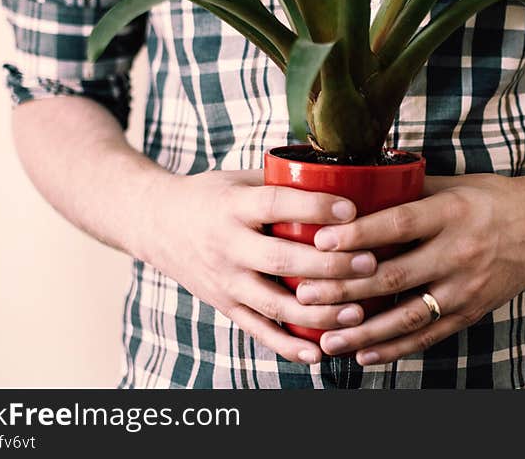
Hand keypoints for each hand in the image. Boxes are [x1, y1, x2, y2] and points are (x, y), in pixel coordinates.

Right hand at [136, 169, 377, 364]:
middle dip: (328, 266)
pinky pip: (258, 330)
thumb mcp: (239, 179)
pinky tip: (318, 353)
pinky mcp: (224, 304)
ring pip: (273, 303)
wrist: (156, 224)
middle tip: (368, 263)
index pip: (275, 204)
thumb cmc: (210, 196)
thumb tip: (341, 172)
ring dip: (318, 312)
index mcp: (233, 206)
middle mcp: (226, 245)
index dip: (314, 207)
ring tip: (356, 313)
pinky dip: (287, 346)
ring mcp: (224, 280)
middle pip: (280, 260)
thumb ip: (281, 180)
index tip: (351, 210)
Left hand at [294, 173, 524, 364]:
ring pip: (407, 315)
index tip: (319, 242)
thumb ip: (409, 191)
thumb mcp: (455, 184)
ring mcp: (466, 287)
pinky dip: (395, 348)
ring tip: (327, 339)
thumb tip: (357, 187)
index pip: (397, 225)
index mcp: (451, 213)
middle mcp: (458, 252)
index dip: (356, 234)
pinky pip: (428, 336)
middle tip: (305, 295)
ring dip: (363, 331)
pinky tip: (364, 355)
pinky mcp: (471, 312)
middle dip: (344, 288)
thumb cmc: (495, 200)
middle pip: (393, 275)